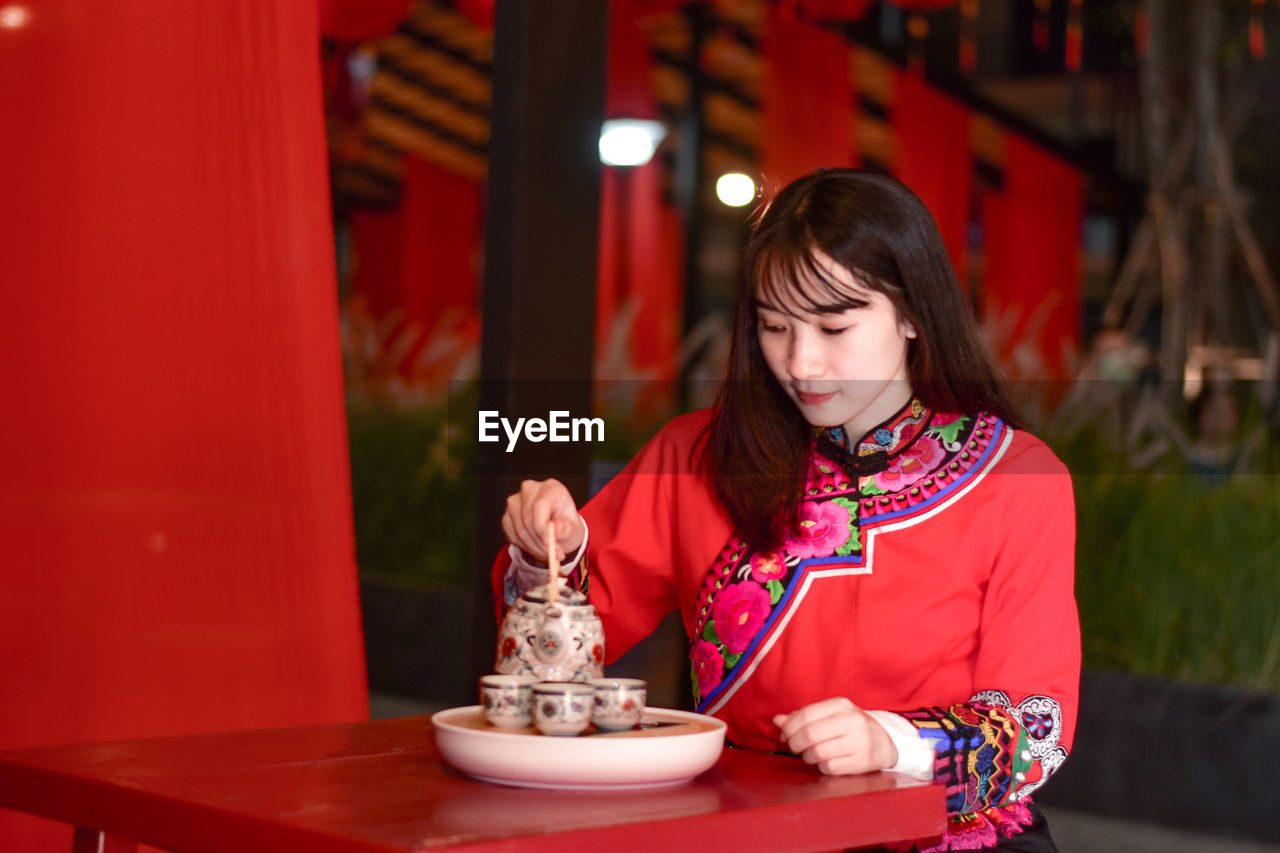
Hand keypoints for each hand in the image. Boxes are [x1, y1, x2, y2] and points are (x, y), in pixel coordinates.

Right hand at [501, 479, 584, 561]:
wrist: (558, 531)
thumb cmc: (567, 526)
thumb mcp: (574, 529)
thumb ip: (567, 529)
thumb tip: (557, 527)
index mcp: (551, 487)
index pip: (539, 506)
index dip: (543, 530)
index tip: (551, 547)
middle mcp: (530, 489)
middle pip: (528, 519)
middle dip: (540, 542)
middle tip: (552, 555)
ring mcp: (515, 502)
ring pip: (520, 530)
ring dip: (533, 547)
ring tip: (546, 551)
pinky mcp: (507, 516)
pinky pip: (512, 536)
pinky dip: (524, 546)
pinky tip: (536, 546)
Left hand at [772, 697, 897, 774]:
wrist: (884, 743)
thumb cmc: (850, 728)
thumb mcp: (830, 716)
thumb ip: (803, 717)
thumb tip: (777, 721)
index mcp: (841, 705)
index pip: (806, 715)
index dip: (789, 727)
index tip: (784, 735)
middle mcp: (852, 721)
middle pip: (809, 734)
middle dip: (795, 743)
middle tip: (793, 747)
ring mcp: (859, 742)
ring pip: (817, 752)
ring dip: (807, 756)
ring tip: (810, 754)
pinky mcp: (862, 762)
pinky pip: (829, 767)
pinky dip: (822, 766)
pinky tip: (826, 762)